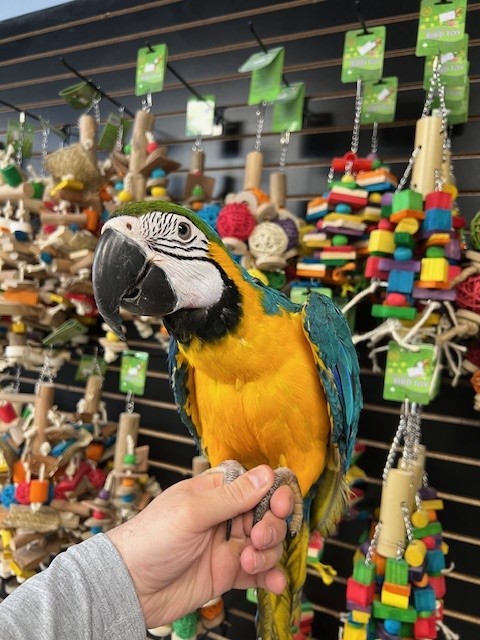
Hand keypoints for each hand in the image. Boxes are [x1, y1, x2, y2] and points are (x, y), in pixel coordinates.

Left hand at [107, 464, 292, 627]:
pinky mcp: (227, 573)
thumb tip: (267, 473)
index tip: (278, 504)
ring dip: (268, 553)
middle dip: (271, 526)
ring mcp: (227, 545)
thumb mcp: (192, 512)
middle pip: (266, 514)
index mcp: (215, 491)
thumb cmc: (152, 539)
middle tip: (258, 538)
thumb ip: (232, 496)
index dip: (273, 492)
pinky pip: (259, 573)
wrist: (129, 587)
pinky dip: (271, 577)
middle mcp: (225, 516)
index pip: (255, 484)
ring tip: (249, 562)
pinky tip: (276, 583)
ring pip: (266, 543)